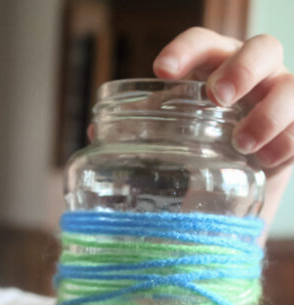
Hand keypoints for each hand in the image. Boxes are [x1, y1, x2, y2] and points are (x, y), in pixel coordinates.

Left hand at [153, 28, 293, 227]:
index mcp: (216, 70)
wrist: (236, 193)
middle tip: (217, 98)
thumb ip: (146, 130)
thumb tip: (96, 131)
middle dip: (239, 70)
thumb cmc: (201, 155)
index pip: (203, 44)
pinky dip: (287, 140)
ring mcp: (280, 101)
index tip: (160, 71)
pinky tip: (265, 160)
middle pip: (259, 49)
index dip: (185, 51)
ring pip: (289, 86)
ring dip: (267, 112)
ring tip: (241, 142)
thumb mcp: (173, 140)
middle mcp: (253, 78)